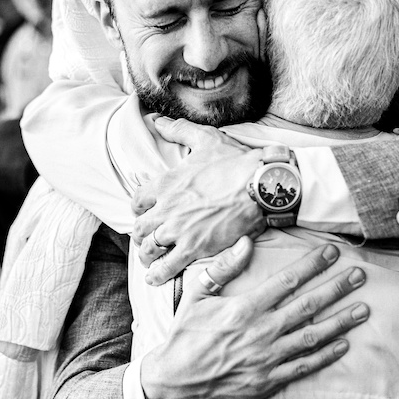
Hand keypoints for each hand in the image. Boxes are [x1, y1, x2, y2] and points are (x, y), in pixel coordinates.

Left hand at [132, 116, 265, 285]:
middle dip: (142, 234)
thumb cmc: (236, 162)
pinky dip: (158, 274)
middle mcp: (166, 207)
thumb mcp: (205, 139)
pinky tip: (156, 278)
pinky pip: (167, 267)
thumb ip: (178, 130)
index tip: (146, 213)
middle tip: (148, 239)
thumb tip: (156, 120)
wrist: (260, 185)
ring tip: (152, 260)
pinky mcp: (194, 247)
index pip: (138, 200)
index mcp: (165, 183)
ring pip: (149, 248)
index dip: (140, 209)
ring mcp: (178, 229)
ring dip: (148, 255)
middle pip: (140, 227)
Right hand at [138, 239, 368, 398]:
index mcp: (244, 308)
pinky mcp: (269, 380)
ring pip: (313, 337)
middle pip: (308, 306)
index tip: (332, 252)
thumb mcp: (196, 295)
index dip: (312, 265)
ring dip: (340, 322)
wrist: (176, 381)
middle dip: (337, 288)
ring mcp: (267, 357)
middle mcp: (261, 331)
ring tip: (363, 309)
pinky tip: (343, 345)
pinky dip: (325, 356)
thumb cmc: (186, 335)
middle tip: (360, 275)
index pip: (287, 281)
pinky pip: (304, 366)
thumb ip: (223, 268)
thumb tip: (246, 242)